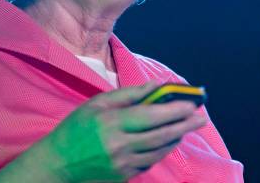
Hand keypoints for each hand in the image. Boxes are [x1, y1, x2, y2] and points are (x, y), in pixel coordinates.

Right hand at [34, 82, 206, 181]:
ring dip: (177, 137)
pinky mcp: (124, 176)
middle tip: (201, 117)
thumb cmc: (76, 129)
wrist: (57, 165)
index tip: (191, 103)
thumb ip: (128, 95)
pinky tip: (168, 140)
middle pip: (161, 135)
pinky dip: (162, 149)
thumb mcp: (97, 104)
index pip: (151, 116)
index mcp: (111, 123)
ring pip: (160, 150)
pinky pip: (150, 161)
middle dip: (185, 125)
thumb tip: (156, 85)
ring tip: (187, 126)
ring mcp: (123, 164)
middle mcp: (119, 146)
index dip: (174, 110)